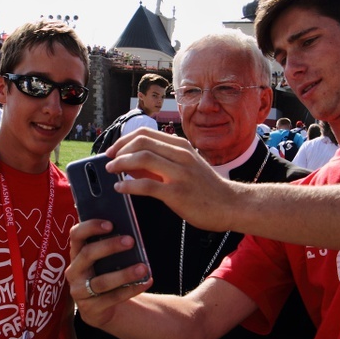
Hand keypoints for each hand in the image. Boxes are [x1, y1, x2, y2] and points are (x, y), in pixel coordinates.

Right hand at [66, 219, 151, 327]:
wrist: (102, 306)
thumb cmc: (106, 273)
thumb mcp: (105, 260)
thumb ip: (111, 247)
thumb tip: (131, 235)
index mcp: (76, 253)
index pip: (76, 235)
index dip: (90, 227)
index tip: (110, 224)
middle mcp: (74, 271)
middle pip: (88, 254)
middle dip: (110, 246)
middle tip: (131, 241)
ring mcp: (79, 291)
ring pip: (101, 281)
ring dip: (124, 274)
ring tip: (143, 268)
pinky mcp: (90, 309)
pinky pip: (112, 298)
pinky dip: (131, 290)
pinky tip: (146, 282)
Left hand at [105, 128, 236, 231]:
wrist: (231, 205)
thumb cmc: (207, 188)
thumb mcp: (186, 167)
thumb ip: (161, 164)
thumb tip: (131, 166)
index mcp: (181, 146)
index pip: (145, 134)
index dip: (124, 140)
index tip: (113, 150)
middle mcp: (180, 155)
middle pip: (141, 142)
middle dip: (119, 150)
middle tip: (108, 160)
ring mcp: (180, 173)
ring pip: (142, 159)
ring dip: (120, 164)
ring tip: (111, 171)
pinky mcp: (177, 192)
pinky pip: (146, 185)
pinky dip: (128, 185)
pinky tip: (120, 188)